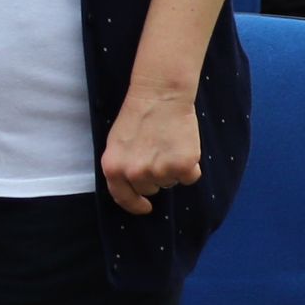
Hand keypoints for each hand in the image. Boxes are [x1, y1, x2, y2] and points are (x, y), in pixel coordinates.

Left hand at [101, 77, 203, 216]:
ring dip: (173, 169)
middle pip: (151, 189)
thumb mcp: (116, 144)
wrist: (159, 96)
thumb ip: (121, 167)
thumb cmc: (137, 116)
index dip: (135, 205)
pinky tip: (183, 147)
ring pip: (171, 182)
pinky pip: (191, 177)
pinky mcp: (183, 166)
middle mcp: (135, 174)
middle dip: (155, 176)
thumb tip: (132, 187)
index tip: (145, 207)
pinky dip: (191, 167)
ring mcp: (159, 172)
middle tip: (157, 151)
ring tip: (168, 144)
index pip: (123, 198)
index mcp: (113, 168)